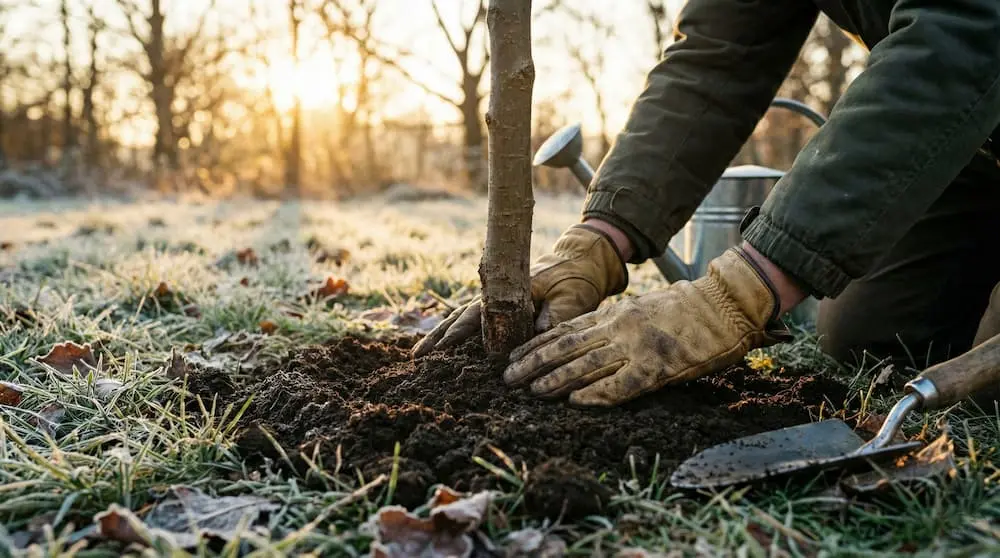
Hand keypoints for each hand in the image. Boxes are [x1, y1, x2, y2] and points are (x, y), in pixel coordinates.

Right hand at [411, 224, 627, 357]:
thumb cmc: (577, 278)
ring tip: (420, 354)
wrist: (582, 259)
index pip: (476, 315)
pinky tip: (444, 347)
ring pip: (461, 318)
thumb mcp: (572, 299)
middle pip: (459, 317)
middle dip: (438, 338)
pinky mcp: (502, 306)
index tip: (440, 349)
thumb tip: (534, 337)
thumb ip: (554, 318)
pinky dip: (456, 332)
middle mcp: (497, 294)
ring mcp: (497, 299)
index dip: (457, 333)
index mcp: (509, 290)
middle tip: (416, 356)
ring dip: (441, 336)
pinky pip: (473, 321)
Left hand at [503, 247, 791, 406]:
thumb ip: (612, 325)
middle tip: (508, 378)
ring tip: (531, 391)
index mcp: (613, 314)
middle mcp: (617, 328)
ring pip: (585, 365)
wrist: (722, 305)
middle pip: (565, 346)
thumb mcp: (639, 310)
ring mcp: (636, 347)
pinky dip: (596, 395)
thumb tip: (586, 343)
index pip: (564, 330)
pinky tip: (575, 403)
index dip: (536, 345)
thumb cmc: (683, 309)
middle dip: (533, 363)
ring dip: (555, 380)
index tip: (513, 357)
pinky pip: (620, 386)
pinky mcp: (656, 367)